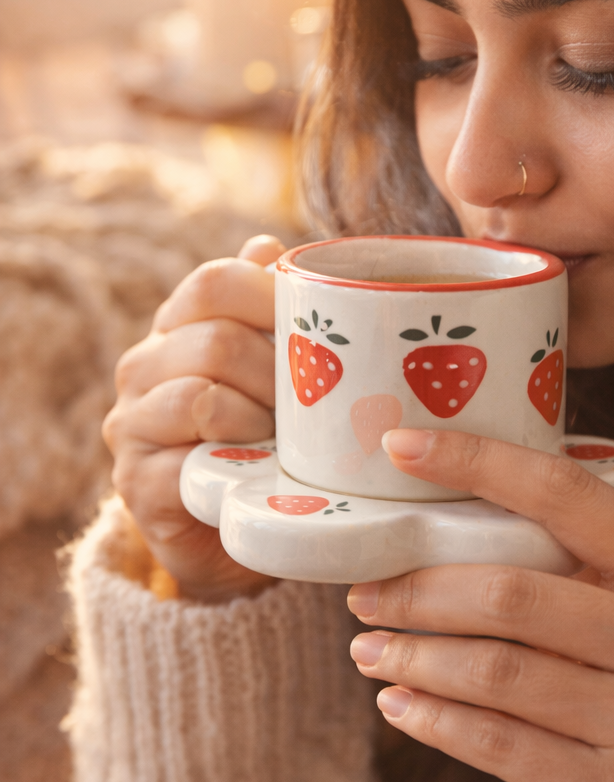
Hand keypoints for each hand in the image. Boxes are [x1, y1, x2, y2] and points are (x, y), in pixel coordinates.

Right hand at [102, 235, 283, 601]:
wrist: (238, 536)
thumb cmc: (265, 443)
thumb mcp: (274, 375)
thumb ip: (268, 310)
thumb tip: (267, 245)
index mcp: (177, 328)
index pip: (215, 282)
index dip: (272, 296)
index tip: (315, 330)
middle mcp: (143, 367)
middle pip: (214, 338)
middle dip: (276, 373)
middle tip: (310, 404)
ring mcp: (131, 424)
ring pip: (201, 395)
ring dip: (260, 418)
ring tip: (287, 439)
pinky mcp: (135, 481)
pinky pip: (190, 453)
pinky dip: (238, 457)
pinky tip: (263, 467)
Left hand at [348, 429, 613, 781]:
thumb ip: (587, 573)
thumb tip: (448, 526)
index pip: (567, 495)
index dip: (478, 462)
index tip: (401, 444)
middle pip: (513, 595)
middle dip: (420, 590)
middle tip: (365, 592)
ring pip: (496, 673)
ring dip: (415, 658)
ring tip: (369, 650)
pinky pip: (497, 745)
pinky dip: (434, 721)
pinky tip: (399, 705)